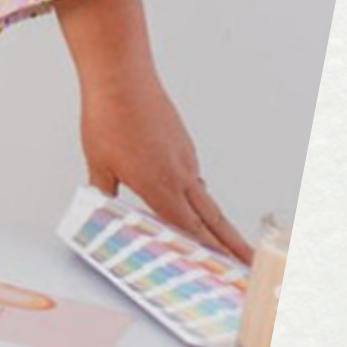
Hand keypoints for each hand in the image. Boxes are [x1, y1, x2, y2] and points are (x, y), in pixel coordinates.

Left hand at [78, 69, 253, 262]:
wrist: (121, 76)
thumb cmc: (108, 117)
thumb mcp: (97, 162)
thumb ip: (103, 189)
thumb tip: (101, 204)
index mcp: (160, 188)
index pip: (191, 230)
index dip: (208, 253)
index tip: (226, 270)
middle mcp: (180, 175)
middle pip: (212, 217)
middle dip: (232, 243)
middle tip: (249, 262)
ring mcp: (185, 155)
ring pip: (203, 194)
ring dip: (214, 217)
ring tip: (224, 238)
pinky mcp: (182, 139)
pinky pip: (192, 172)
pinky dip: (196, 189)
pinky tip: (188, 193)